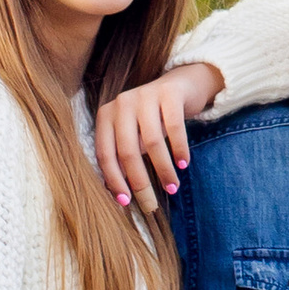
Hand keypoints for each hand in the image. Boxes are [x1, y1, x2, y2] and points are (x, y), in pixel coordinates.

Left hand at [93, 60, 223, 211]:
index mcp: (107, 115)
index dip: (114, 180)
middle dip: (139, 182)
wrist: (182, 85)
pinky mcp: (169, 93)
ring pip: (152, 142)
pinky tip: (183, 164)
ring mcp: (145, 95)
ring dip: (163, 169)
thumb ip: (123, 156)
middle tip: (151, 204)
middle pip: (127, 151)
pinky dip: (179, 149)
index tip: (126, 202)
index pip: (105, 153)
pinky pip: (174, 128)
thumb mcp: (134, 135)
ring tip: (172, 187)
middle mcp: (122, 103)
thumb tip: (117, 193)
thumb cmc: (154, 118)